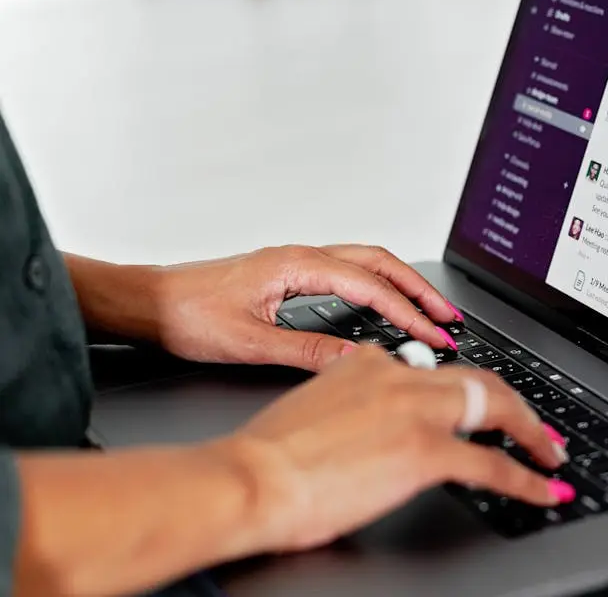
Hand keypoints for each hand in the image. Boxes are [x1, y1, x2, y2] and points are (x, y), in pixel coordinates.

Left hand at [67, 245, 463, 371]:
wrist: (146, 303)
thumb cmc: (185, 316)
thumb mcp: (249, 342)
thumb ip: (306, 352)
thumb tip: (356, 361)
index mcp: (296, 266)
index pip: (371, 286)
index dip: (409, 312)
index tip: (434, 335)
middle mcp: (301, 257)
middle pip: (379, 263)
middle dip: (420, 289)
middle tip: (449, 317)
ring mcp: (296, 263)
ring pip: (366, 263)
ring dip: (401, 284)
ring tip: (428, 310)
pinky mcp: (289, 275)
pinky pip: (348, 272)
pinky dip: (378, 286)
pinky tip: (383, 306)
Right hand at [217, 347, 574, 552]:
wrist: (248, 478)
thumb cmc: (267, 458)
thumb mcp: (314, 408)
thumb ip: (353, 403)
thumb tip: (374, 422)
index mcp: (370, 363)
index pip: (437, 370)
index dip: (471, 389)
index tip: (485, 403)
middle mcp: (399, 377)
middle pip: (480, 381)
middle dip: (518, 406)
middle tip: (537, 429)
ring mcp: (416, 411)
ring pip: (496, 409)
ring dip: (533, 434)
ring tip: (550, 454)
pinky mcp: (424, 451)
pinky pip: (492, 465)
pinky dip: (526, 478)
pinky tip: (542, 490)